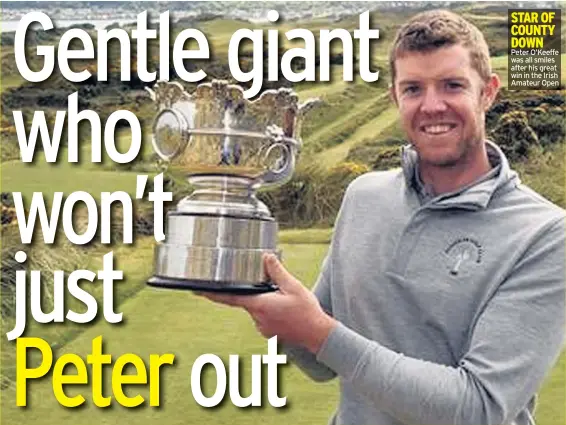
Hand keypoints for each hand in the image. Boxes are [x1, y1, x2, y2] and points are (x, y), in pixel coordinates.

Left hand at [198, 254, 336, 353]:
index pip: (229, 298)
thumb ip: (277, 271)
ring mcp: (262, 328)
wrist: (318, 336)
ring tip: (286, 302)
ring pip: (257, 308)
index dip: (212, 294)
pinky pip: (264, 317)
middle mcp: (257, 318)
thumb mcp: (293, 286)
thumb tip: (265, 256)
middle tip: (276, 291)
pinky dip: (271, 310)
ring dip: (266, 302)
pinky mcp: (269, 332)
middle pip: (247, 300)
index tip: (196, 290)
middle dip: (257, 292)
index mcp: (260, 305)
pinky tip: (286, 310)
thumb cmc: (307, 312)